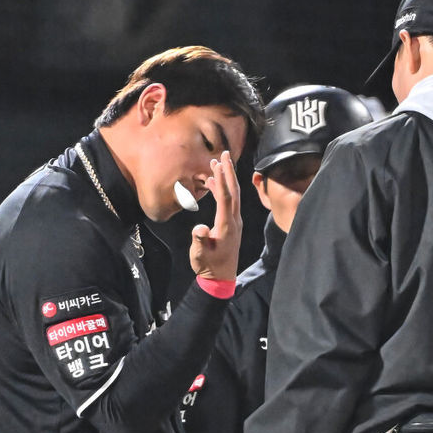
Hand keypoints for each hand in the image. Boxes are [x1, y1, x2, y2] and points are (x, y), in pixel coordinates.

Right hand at [190, 151, 241, 280]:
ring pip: (233, 195)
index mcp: (227, 226)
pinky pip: (229, 202)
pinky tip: (212, 184)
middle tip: (224, 154)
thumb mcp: (200, 255)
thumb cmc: (209, 266)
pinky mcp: (232, 225)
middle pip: (234, 191)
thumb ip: (200, 241)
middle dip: (229, 172)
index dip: (221, 180)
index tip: (218, 164)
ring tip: (216, 164)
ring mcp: (234, 222)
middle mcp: (234, 221)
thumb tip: (198, 229)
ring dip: (225, 179)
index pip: (225, 198)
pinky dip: (222, 190)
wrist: (221, 278)